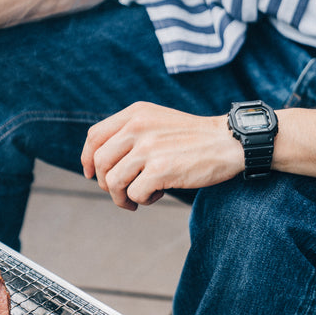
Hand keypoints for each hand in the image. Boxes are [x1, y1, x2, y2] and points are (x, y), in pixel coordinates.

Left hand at [81, 102, 243, 209]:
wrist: (228, 142)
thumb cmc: (194, 139)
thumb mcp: (158, 123)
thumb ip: (132, 134)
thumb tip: (102, 165)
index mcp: (135, 114)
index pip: (95, 136)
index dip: (87, 159)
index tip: (91, 174)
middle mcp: (137, 127)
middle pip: (100, 163)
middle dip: (106, 184)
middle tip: (122, 193)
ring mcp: (148, 148)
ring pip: (112, 182)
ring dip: (122, 197)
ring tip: (139, 198)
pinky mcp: (160, 169)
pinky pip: (134, 194)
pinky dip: (143, 200)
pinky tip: (157, 195)